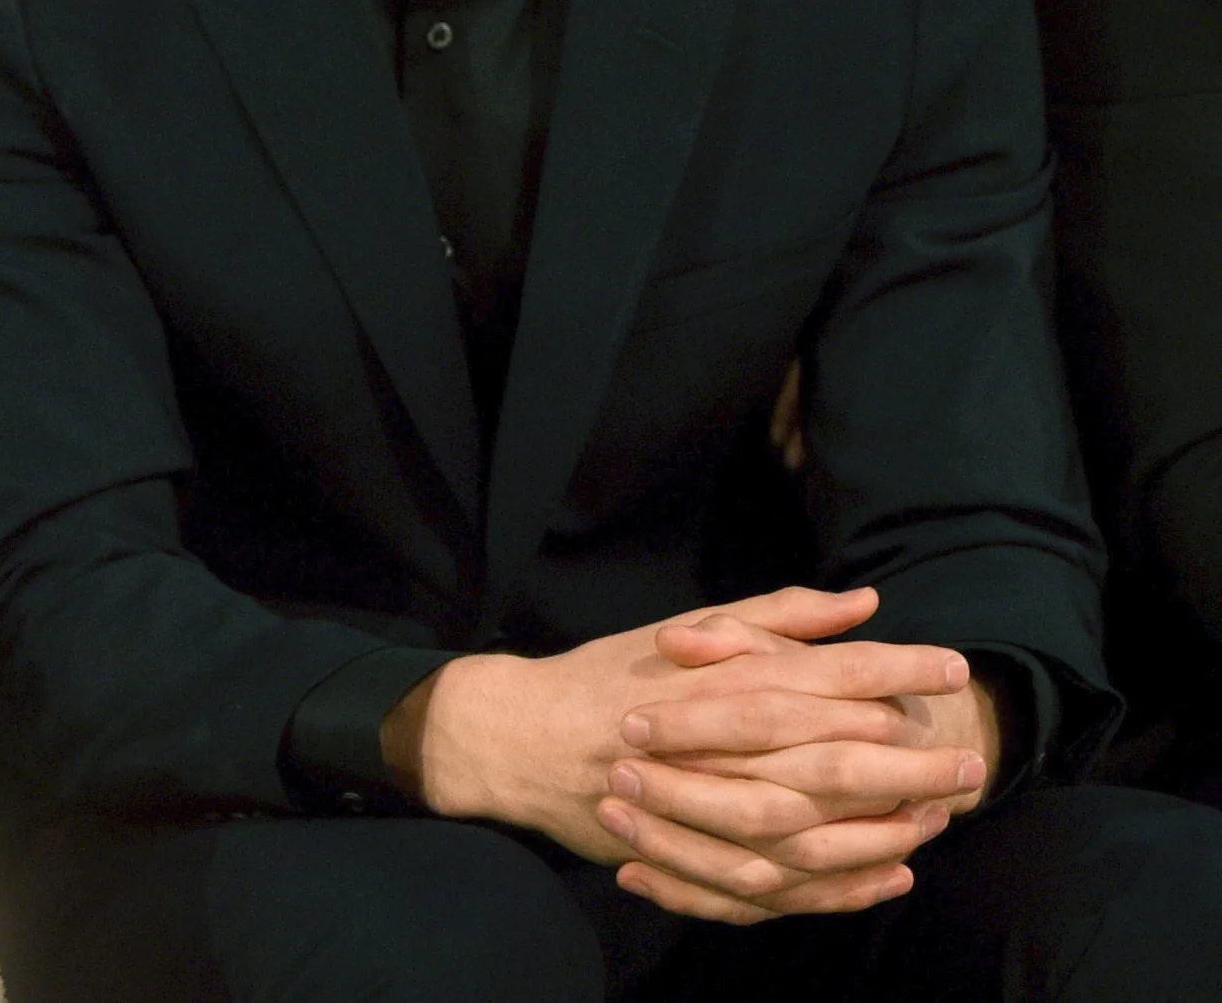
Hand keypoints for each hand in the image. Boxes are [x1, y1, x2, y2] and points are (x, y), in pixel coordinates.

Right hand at [400, 588, 973, 922]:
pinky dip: (839, 884)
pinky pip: (779, 885)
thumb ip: (776, 617)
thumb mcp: (688, 630)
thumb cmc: (609, 677)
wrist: (520, 738)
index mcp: (714, 676)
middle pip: (829, 756)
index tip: (953, 667)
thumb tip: (863, 603)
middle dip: (908, 760)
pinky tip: (888, 875)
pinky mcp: (687, 854)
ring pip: (810, 828)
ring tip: (936, 817)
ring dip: (882, 828)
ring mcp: (695, 803)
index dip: (894, 669)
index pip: (821, 671)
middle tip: (968, 761)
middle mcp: (709, 740)